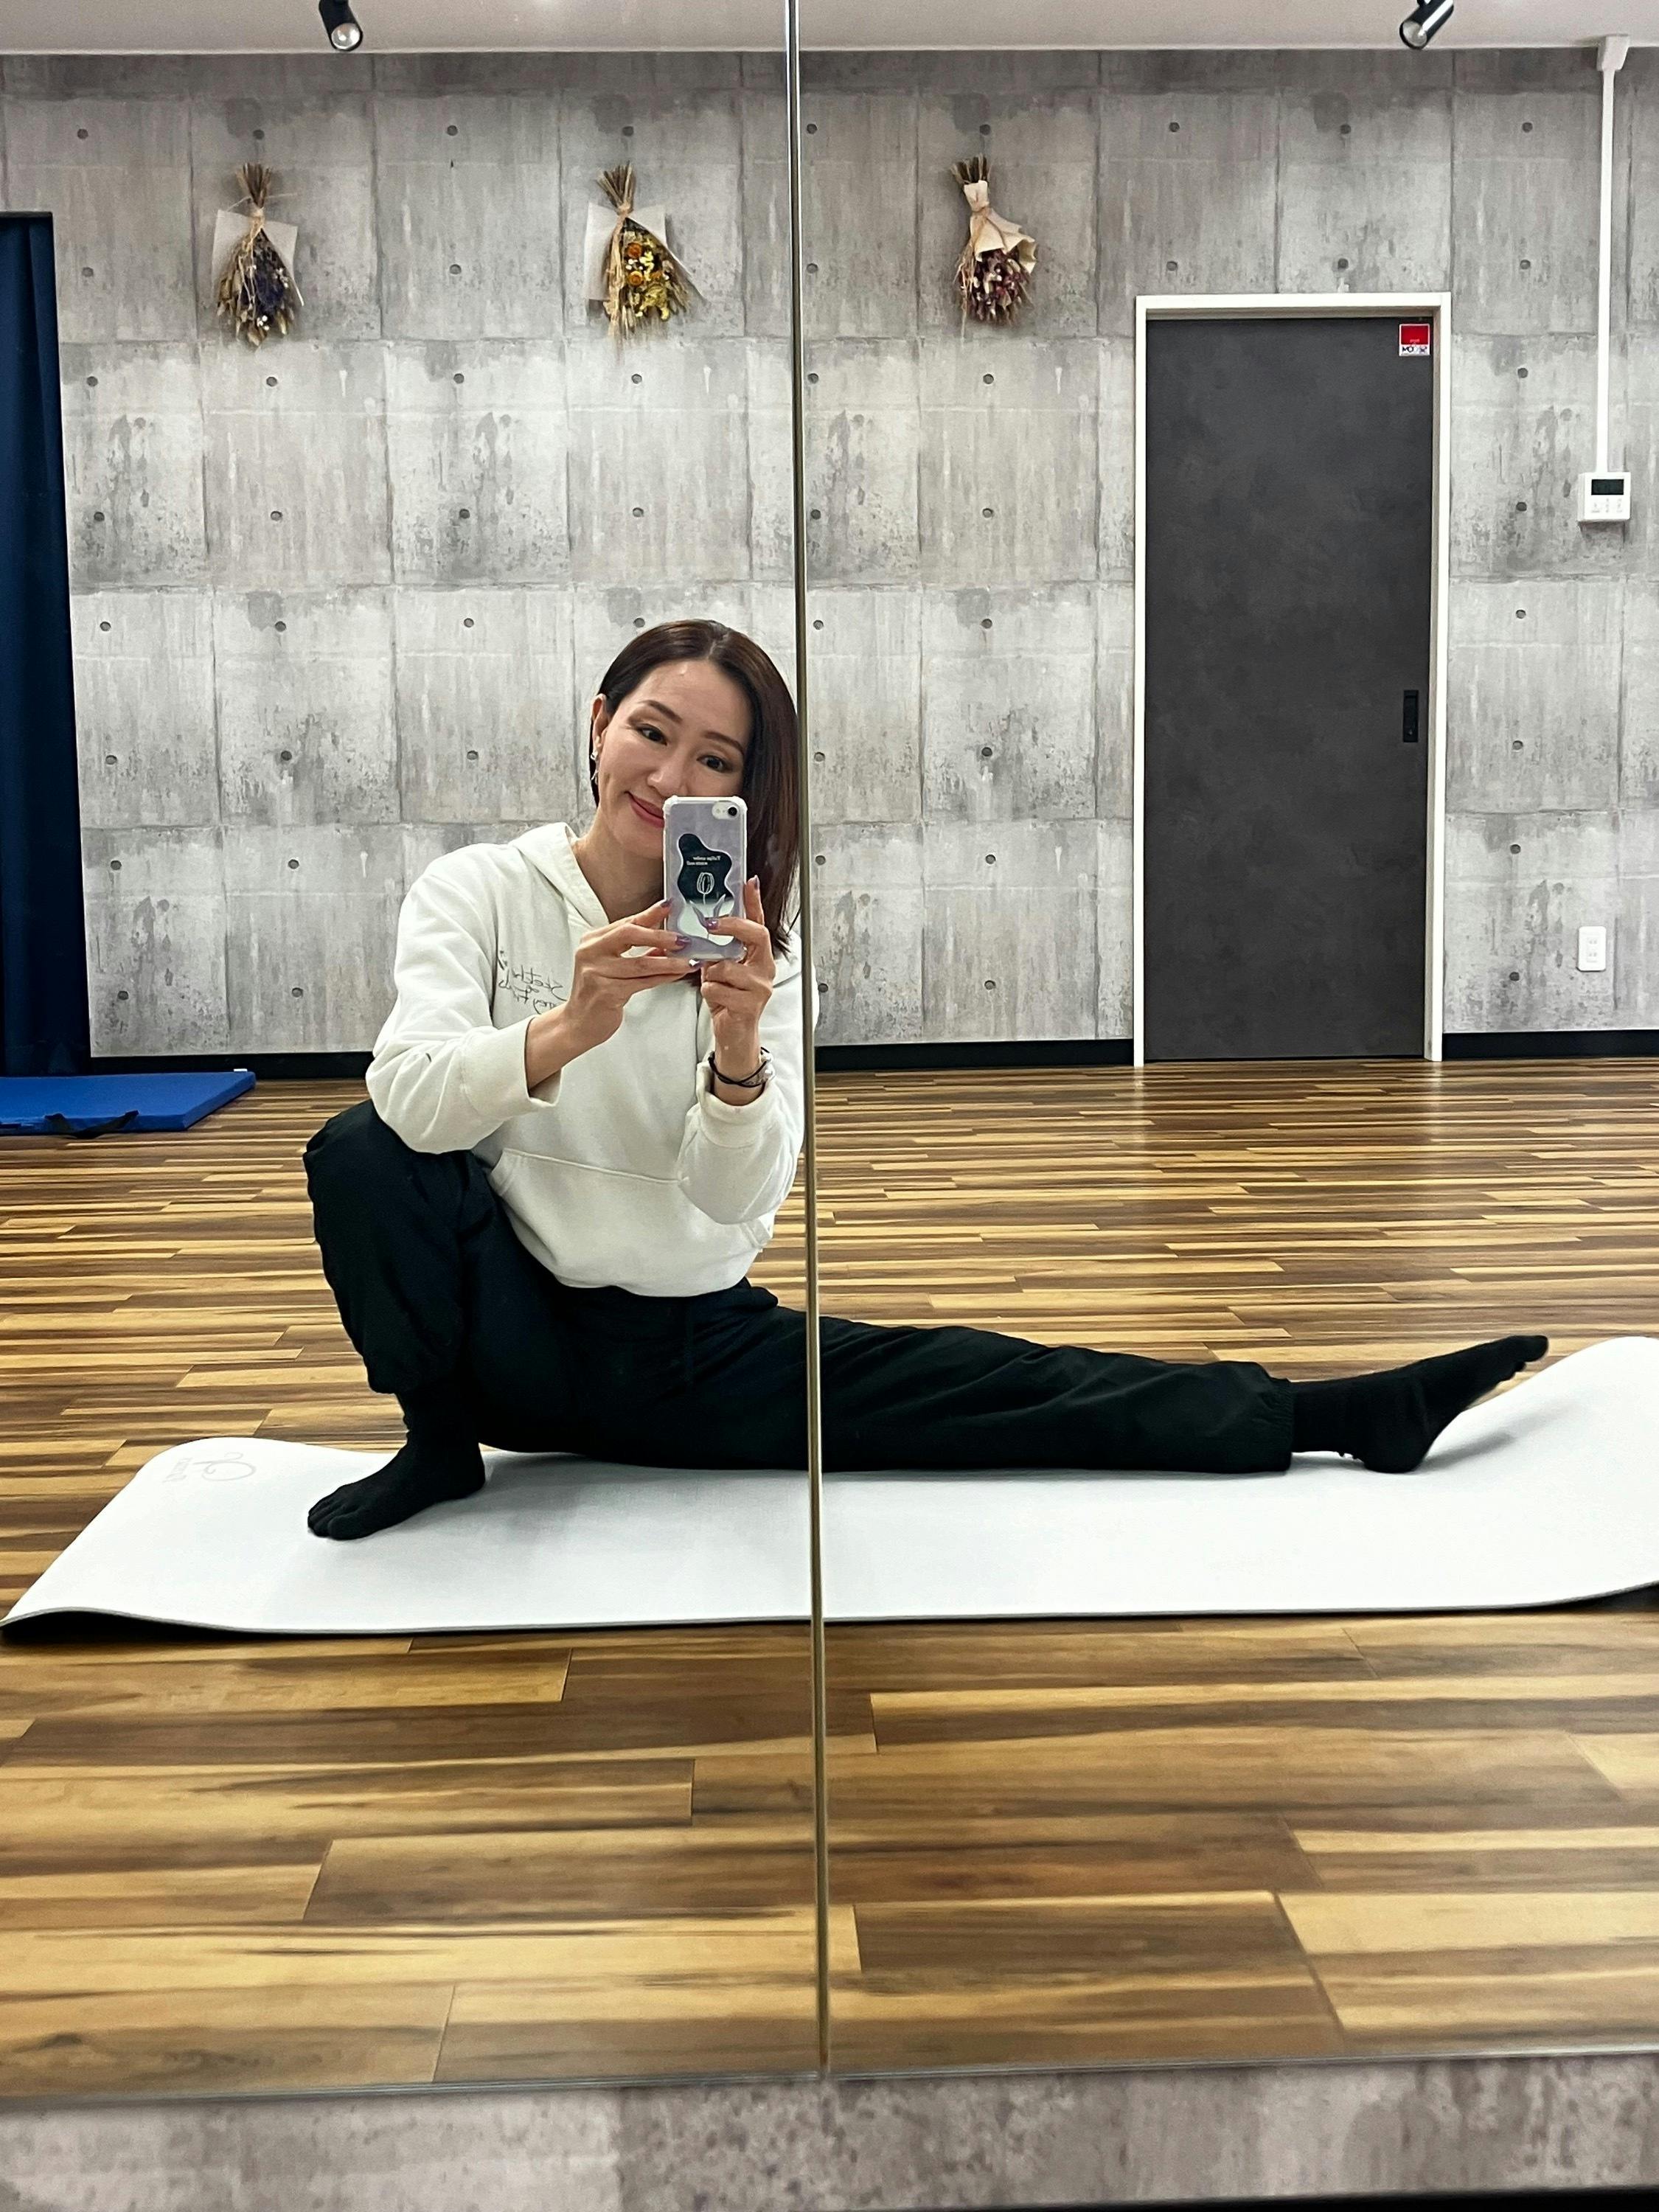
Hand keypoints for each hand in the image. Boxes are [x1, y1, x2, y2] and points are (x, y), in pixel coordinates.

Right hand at [556, 898, 693, 1056]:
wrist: (578, 1023)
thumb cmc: (596, 993)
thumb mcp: (612, 965)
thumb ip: (636, 951)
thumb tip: (666, 940)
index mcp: (592, 941)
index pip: (625, 922)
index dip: (650, 914)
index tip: (668, 907)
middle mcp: (591, 952)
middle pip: (630, 934)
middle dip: (661, 935)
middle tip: (683, 939)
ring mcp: (596, 972)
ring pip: (642, 963)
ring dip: (670, 962)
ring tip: (689, 961)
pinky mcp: (607, 992)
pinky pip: (643, 982)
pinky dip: (663, 978)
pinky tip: (676, 975)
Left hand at [701, 878, 773, 1075]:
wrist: (734, 1034)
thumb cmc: (728, 999)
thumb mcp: (722, 969)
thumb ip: (719, 950)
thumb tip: (706, 926)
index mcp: (759, 957)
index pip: (759, 924)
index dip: (754, 902)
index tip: (748, 881)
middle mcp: (765, 968)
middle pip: (755, 935)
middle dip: (732, 926)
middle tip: (710, 923)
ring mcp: (760, 987)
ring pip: (725, 966)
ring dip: (710, 973)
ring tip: (711, 982)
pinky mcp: (750, 1005)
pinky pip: (716, 988)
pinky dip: (708, 991)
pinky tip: (716, 999)